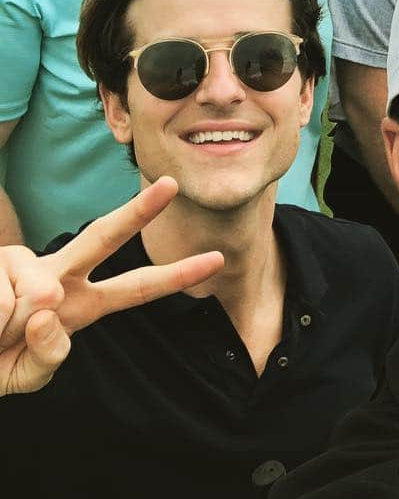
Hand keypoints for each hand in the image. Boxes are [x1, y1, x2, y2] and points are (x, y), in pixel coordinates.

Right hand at [0, 177, 223, 394]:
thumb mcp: (27, 374)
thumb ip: (49, 354)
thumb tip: (49, 307)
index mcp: (80, 304)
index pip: (136, 290)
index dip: (176, 275)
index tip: (217, 259)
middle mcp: (59, 276)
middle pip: (105, 237)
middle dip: (140, 210)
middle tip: (172, 184)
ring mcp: (26, 265)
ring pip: (39, 293)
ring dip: (8, 328)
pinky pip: (2, 299)